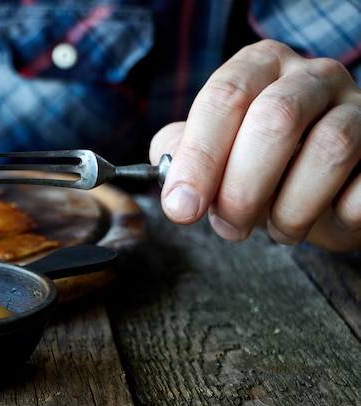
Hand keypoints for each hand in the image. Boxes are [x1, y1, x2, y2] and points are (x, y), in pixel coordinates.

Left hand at [149, 40, 360, 251]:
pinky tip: (322, 219)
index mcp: (260, 67)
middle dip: (242, 188)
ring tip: (277, 229)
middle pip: (275, 118)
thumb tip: (173, 184)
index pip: (224, 98)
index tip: (181, 207)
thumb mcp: (216, 150)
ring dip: (292, 207)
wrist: (326, 183)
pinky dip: (338, 215)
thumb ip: (184, 153)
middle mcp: (311, 76)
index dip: (198, 158)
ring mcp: (358, 107)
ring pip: (329, 148)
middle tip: (228, 227)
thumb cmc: (262, 165)